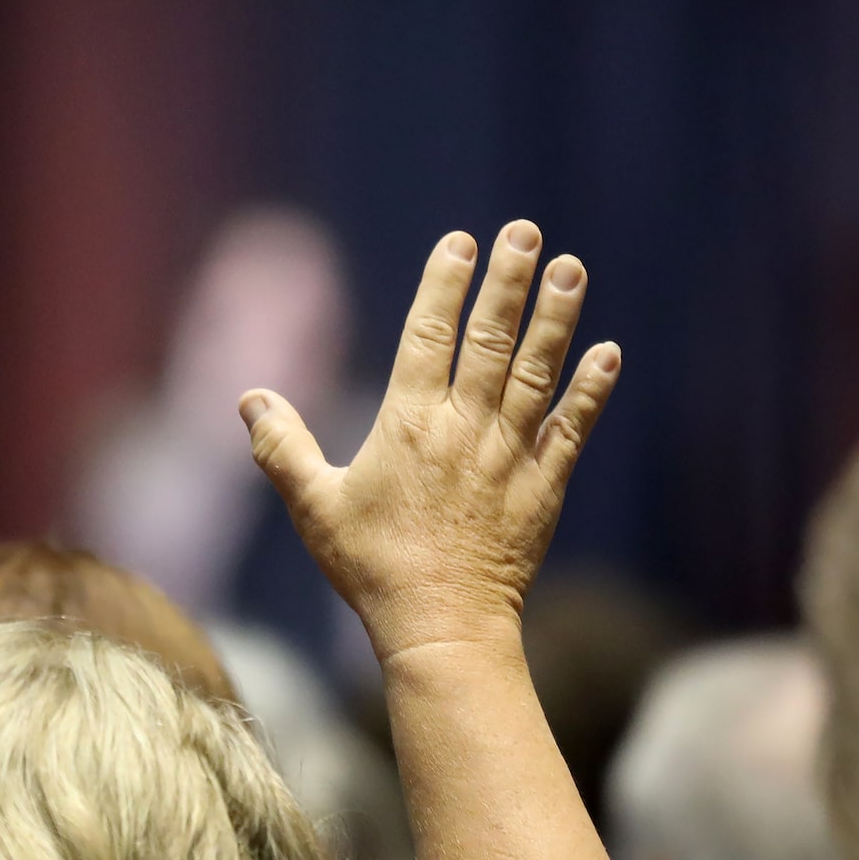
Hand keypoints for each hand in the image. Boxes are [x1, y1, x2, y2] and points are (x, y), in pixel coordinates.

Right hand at [240, 221, 620, 661]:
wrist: (442, 628)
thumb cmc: (373, 569)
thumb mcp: (315, 507)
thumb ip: (282, 448)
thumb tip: (248, 398)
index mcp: (408, 425)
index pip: (428, 336)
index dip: (444, 285)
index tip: (461, 242)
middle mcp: (464, 430)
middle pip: (490, 340)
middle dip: (508, 282)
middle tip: (525, 232)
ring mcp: (509, 456)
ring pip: (537, 372)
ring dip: (556, 318)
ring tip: (570, 267)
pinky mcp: (544, 487)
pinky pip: (573, 429)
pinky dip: (592, 391)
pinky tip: (609, 353)